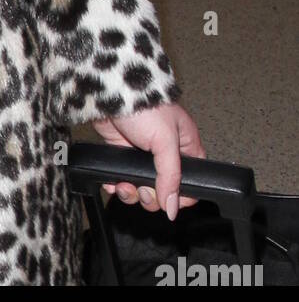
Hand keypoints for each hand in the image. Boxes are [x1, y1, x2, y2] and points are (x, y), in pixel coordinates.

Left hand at [92, 103, 206, 220]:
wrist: (109, 94)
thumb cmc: (144, 106)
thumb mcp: (165, 141)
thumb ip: (170, 176)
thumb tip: (172, 207)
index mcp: (185, 147)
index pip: (191, 182)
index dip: (180, 197)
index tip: (168, 201)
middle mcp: (165, 154)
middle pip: (164, 191)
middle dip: (151, 196)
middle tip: (144, 190)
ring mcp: (142, 155)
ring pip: (142, 188)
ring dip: (132, 193)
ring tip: (125, 186)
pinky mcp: (122, 154)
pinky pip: (122, 178)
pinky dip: (117, 185)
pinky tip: (114, 182)